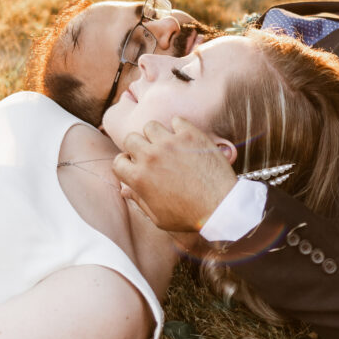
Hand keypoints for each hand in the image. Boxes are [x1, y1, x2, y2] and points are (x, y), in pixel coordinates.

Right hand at [112, 117, 236, 232]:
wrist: (220, 206)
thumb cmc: (189, 216)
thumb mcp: (158, 217)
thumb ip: (139, 200)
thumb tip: (125, 190)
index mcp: (139, 178)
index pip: (118, 161)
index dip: (125, 164)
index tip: (135, 166)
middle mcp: (150, 156)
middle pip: (131, 138)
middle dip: (137, 146)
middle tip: (150, 154)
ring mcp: (170, 143)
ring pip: (151, 125)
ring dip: (156, 135)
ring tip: (167, 144)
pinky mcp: (190, 135)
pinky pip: (176, 120)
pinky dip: (179, 128)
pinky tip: (184, 139)